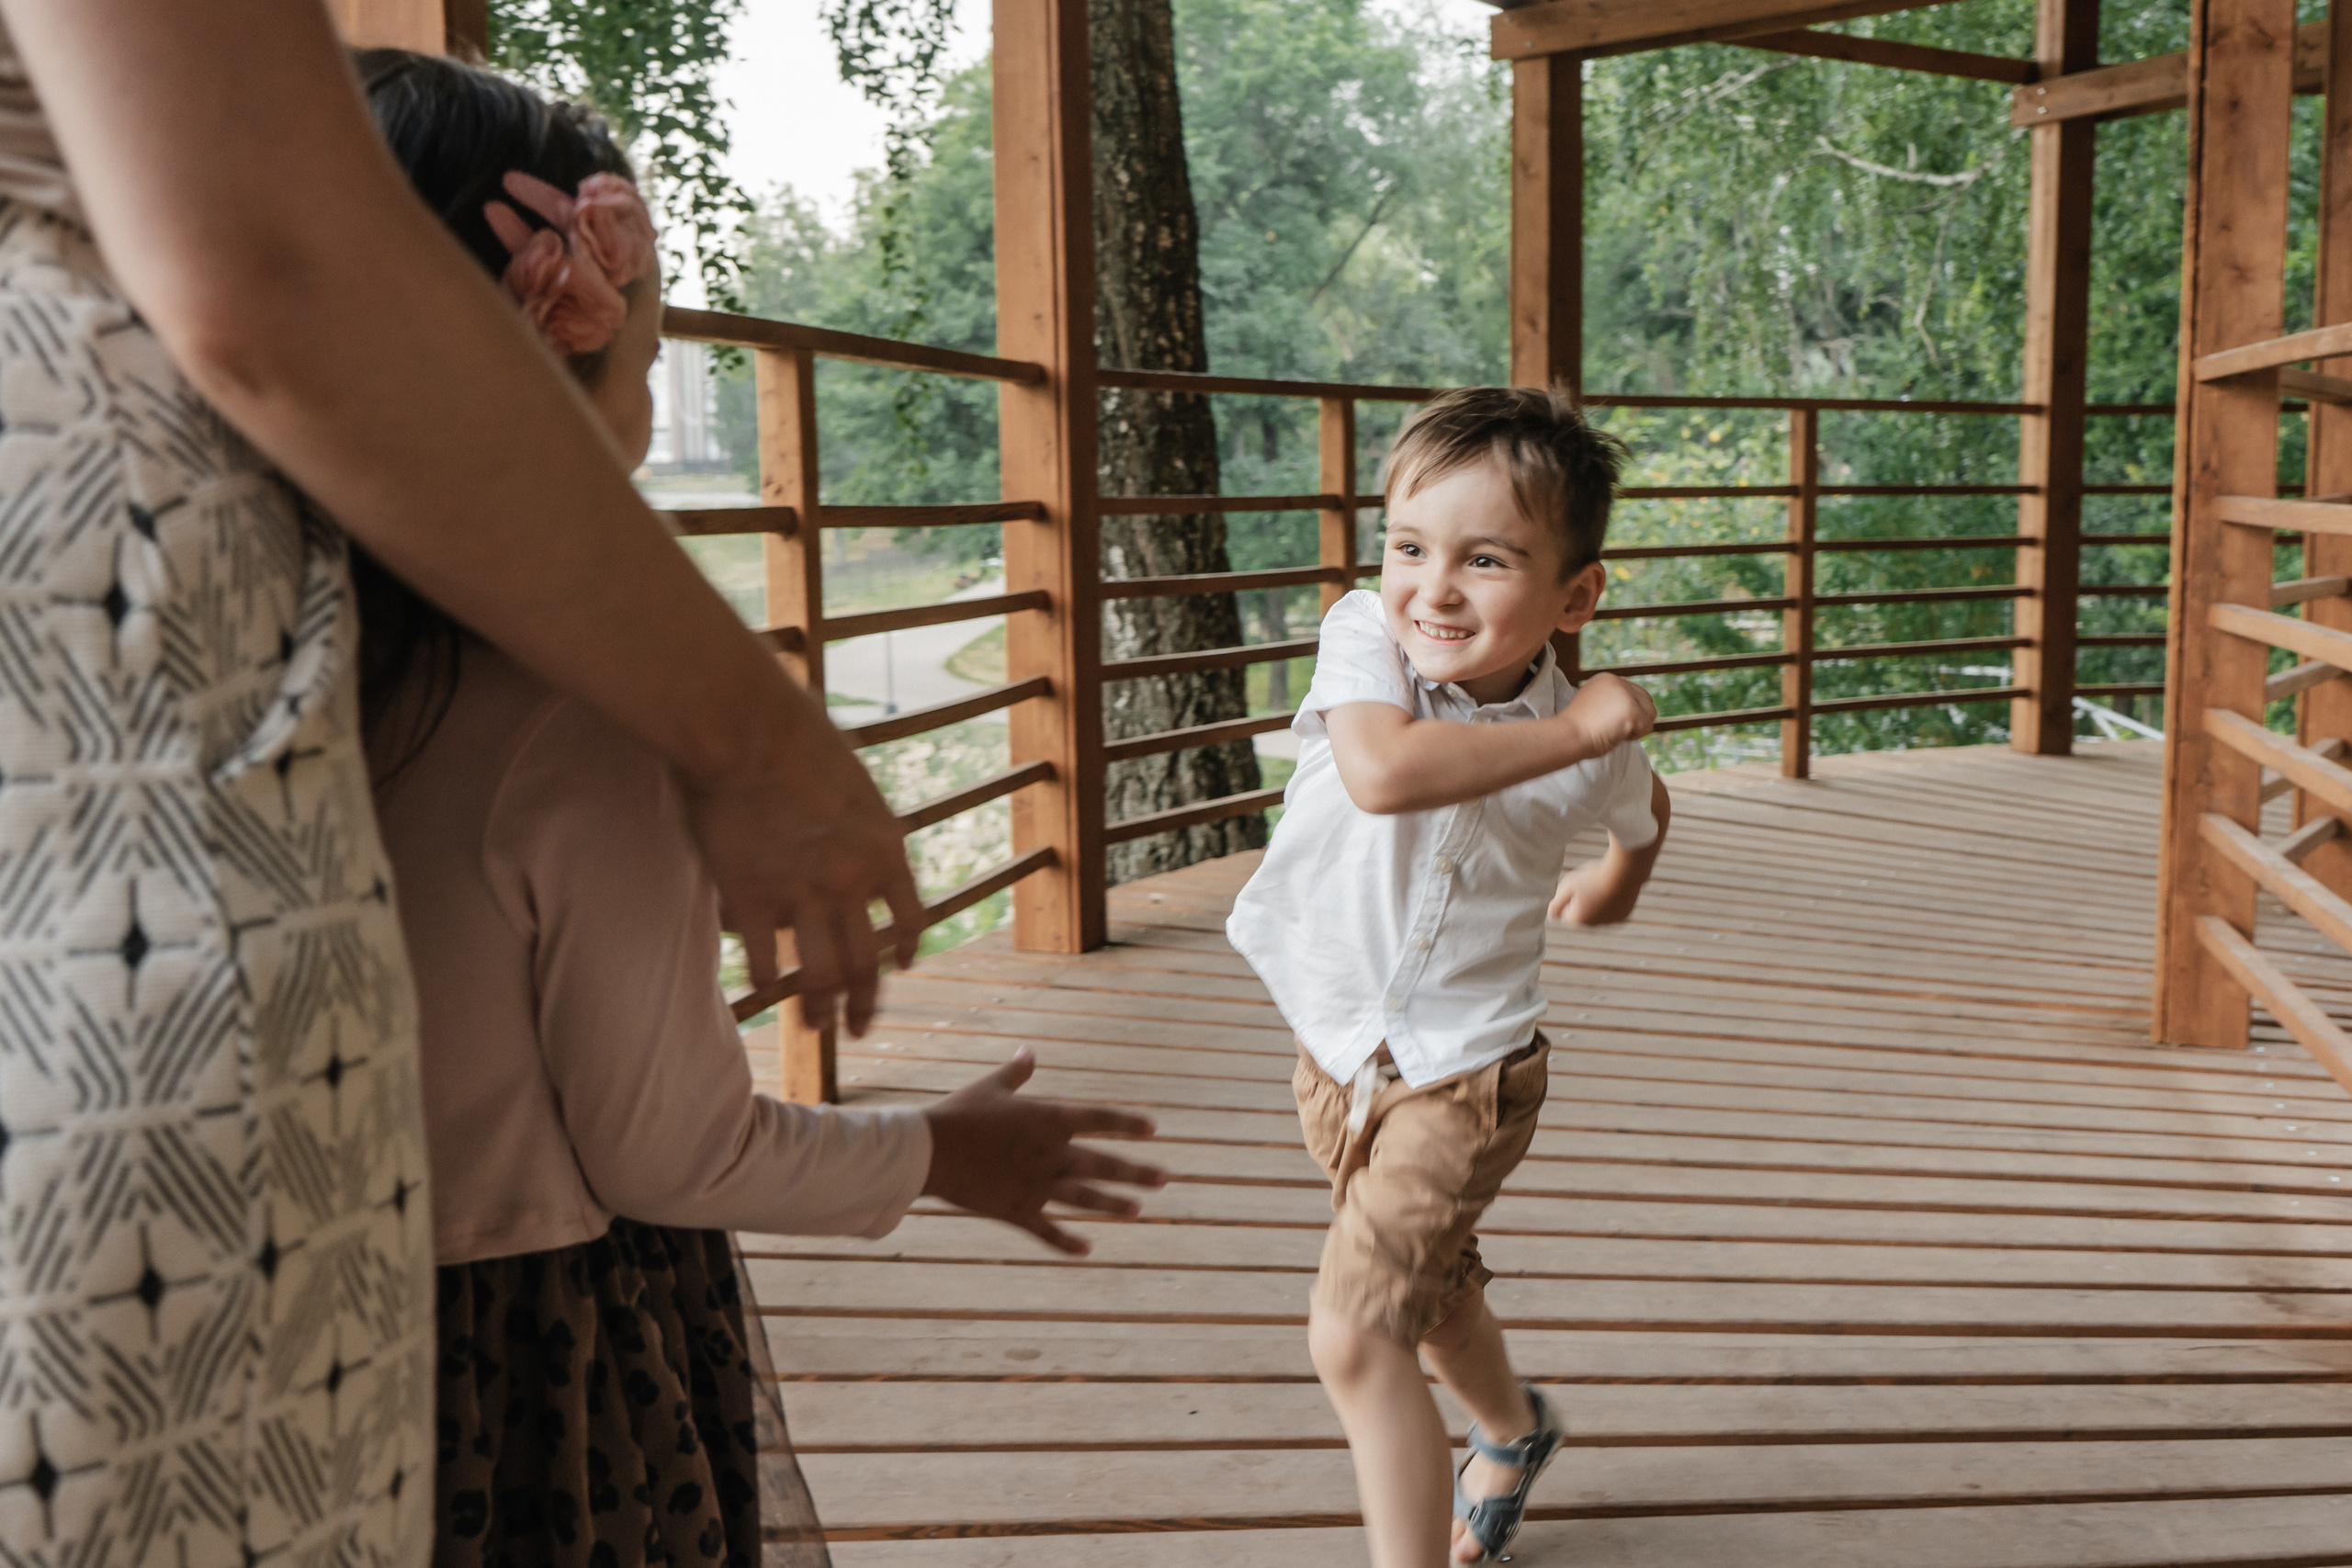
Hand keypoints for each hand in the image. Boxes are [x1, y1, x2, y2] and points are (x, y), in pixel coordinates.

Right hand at [681, 707, 923, 1036]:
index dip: (903, 952)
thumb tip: (864, 838)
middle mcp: (851, 883)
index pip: (909, 921)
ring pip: (820, 977)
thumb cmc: (800, 736)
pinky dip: (767, 981)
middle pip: (866, 964)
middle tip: (860, 1029)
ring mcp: (801, 896)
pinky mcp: (751, 899)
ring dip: (820, 1011)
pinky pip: (764, 960)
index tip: (897, 971)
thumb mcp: (856, 782)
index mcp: (886, 851)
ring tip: (815, 1028)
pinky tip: (764, 990)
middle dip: (865, 1004)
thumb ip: (864, 825)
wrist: (748, 728)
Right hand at [921, 1050, 1166, 1254]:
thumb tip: (1029, 1052)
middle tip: (1164, 1178)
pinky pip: (1047, 1230)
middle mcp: (1050, 1154)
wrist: (928, 1152)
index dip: (1128, 1122)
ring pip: (1084, 1198)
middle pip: (1103, 1164)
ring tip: (1137, 1211)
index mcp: (1047, 1119)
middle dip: (1136, 1171)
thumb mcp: (991, 1088)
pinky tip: (1087, 1249)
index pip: (1100, 1119)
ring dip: (1112, 1204)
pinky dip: (1067, 1241)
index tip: (1152, 1128)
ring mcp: (1036, 1186)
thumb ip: (1017, 1073)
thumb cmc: (959, 1114)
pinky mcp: (1017, 1211)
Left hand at [1549, 855, 1642, 925]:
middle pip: (1582, 914)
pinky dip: (1612, 903)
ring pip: (1598, 913)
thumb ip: (1556, 903)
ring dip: (1598, 903)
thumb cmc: (1593, 877)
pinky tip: (1614, 889)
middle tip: (1591, 883)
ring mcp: (1610, 922)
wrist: (1624, 873)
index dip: (1569, 898)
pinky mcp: (1623, 917)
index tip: (1577, 887)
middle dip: (1583, 901)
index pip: (1565, 913)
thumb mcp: (1568, 885)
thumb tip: (1550, 916)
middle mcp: (1594, 925)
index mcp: (1578, 919)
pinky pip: (1613, 911)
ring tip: (1603, 885)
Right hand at [1560, 672, 1656, 754]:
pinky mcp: (1632, 710)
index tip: (1608, 722)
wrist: (1568, 736)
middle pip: (1646, 701)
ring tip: (1616, 731)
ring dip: (1637, 727)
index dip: (1626, 712)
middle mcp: (1618, 681)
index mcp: (1607, 679)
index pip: (1635, 694)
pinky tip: (1618, 735)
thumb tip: (1629, 712)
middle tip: (1614, 728)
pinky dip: (1635, 736)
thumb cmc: (1577, 728)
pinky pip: (1647, 726)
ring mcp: (1625, 695)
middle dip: (1635, 718)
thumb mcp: (1593, 706)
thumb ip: (1610, 703)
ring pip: (1650, 713)